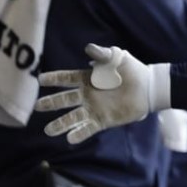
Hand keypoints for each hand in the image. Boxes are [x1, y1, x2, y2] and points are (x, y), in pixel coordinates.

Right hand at [35, 44, 164, 143]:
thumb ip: (102, 54)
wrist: (149, 88)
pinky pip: (88, 129)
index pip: (67, 79)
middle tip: (37, 106)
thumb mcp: (118, 58)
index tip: (40, 80)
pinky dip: (79, 134)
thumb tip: (87, 48)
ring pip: (73, 118)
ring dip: (61, 124)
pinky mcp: (103, 120)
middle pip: (65, 100)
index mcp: (88, 79)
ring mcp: (94, 109)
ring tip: (48, 130)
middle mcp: (88, 95)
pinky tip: (70, 138)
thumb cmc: (133, 70)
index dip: (54, 79)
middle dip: (51, 103)